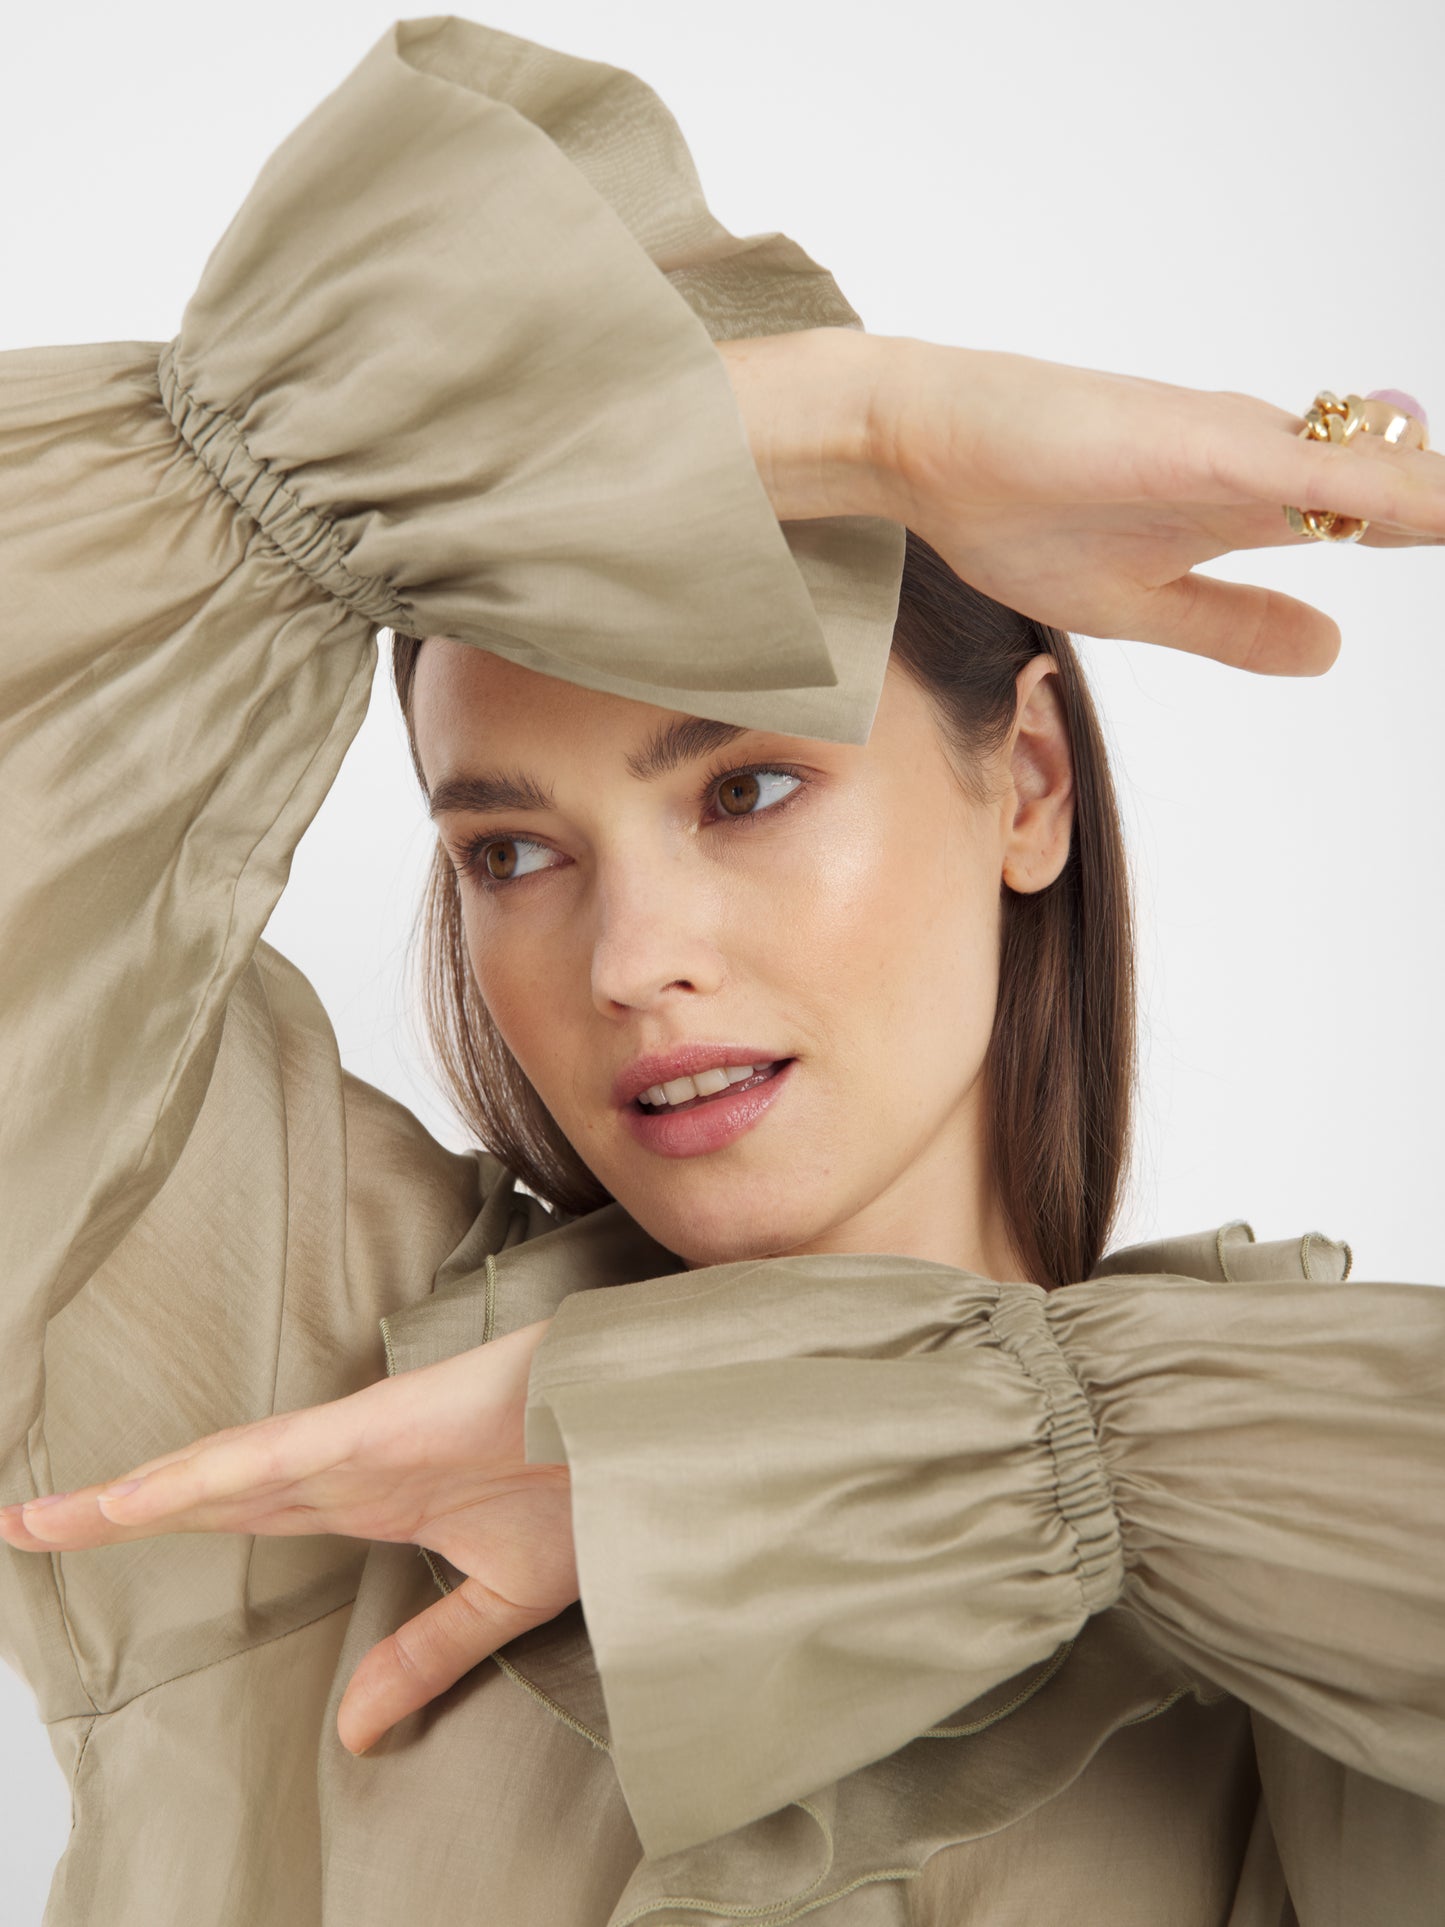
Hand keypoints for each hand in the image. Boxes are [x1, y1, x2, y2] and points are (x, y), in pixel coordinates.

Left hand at [0, 1318, 574, 1753]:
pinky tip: (136, 1499)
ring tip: (43, 1520)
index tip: (89, 1542)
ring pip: (222, 1471)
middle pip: (209, 1491)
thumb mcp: (497, 1599)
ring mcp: (359, 1444)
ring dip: (131, 1497)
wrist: (656, 1432)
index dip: (168, 1527)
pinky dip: (201, 1478)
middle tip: (27, 1527)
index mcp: (370, 1501)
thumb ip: (423, 1654)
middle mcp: (347, 1468)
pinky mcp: (380, 1428)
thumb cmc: (593, 1488)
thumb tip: (354, 1733)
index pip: (243, 1519)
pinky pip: (272, 1456)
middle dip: (118, 1511)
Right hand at [717, 330, 1444, 674]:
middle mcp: (1258, 462)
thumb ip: (1235, 622)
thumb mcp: (1139, 605)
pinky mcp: (1207, 443)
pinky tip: (1441, 508)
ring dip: (1438, 495)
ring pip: (1385, 472)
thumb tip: (1332, 650)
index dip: (1433, 534)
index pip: (1373, 520)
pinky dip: (1394, 493)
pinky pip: (1323, 471)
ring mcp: (1238, 446)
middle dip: (1443, 508)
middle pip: (1399, 490)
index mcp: (1244, 503)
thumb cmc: (1009, 510)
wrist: (922, 445)